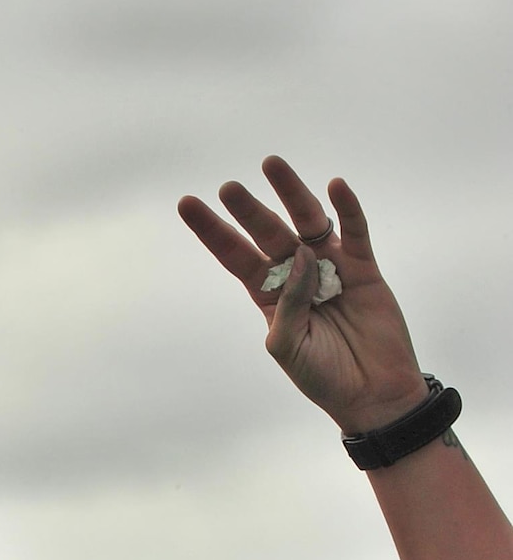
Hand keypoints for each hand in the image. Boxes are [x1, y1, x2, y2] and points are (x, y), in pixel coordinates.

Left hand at [178, 156, 429, 433]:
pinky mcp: (364, 268)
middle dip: (247, 210)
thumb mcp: (288, 348)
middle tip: (228, 188)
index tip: (187, 203)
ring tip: (271, 165)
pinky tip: (334, 187)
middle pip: (268, 232)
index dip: (213, 231)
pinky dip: (347, 208)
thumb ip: (288, 304)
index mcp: (269, 296)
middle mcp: (297, 274)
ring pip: (308, 221)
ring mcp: (331, 267)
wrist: (371, 393)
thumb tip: (300, 256)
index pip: (235, 256)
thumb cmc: (323, 378)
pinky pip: (355, 231)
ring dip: (291, 193)